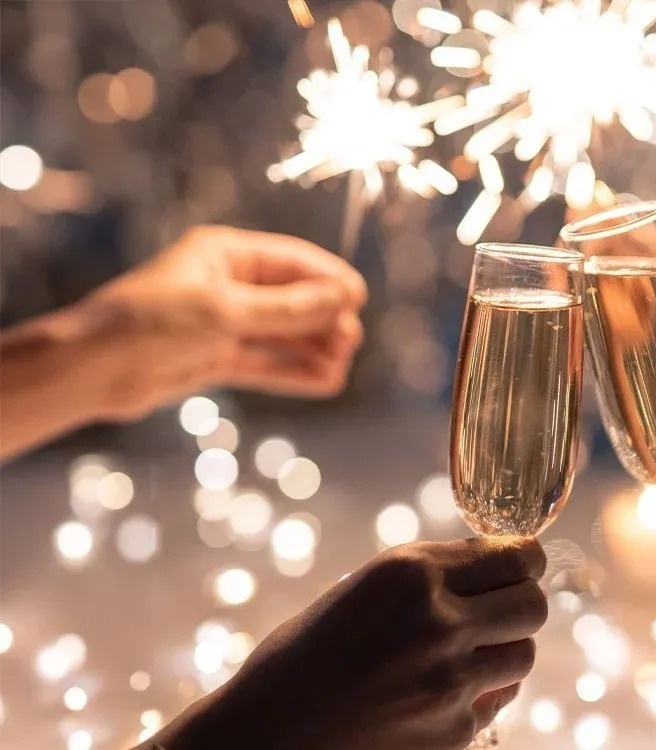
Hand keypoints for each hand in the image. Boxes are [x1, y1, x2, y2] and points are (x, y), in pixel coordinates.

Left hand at [84, 225, 366, 419]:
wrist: (91, 370)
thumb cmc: (151, 324)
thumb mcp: (226, 312)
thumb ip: (288, 309)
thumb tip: (344, 297)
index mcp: (225, 254)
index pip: (292, 261)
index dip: (328, 279)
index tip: (358, 299)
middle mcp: (228, 285)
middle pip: (292, 298)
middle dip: (323, 318)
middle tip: (349, 341)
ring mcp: (223, 323)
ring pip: (281, 334)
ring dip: (312, 348)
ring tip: (340, 366)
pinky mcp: (215, 358)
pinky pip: (265, 363)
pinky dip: (293, 372)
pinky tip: (323, 383)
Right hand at [153, 537, 547, 749]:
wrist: (266, 734)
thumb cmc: (308, 654)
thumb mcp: (367, 588)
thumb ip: (434, 576)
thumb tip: (502, 564)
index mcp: (411, 573)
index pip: (517, 556)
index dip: (523, 562)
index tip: (519, 568)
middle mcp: (438, 622)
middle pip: (533, 605)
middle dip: (522, 605)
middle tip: (499, 611)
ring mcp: (450, 682)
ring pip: (524, 655)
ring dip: (503, 651)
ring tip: (463, 655)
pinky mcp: (453, 732)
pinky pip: (497, 701)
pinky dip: (479, 694)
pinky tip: (439, 693)